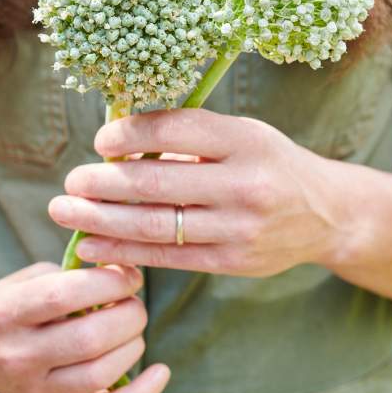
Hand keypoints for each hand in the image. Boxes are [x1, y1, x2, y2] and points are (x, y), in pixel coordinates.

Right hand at [0, 261, 169, 392]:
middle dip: (128, 316)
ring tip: (134, 327)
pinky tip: (159, 373)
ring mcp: (33, 390)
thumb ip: (71, 275)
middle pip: (88, 340)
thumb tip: (124, 272)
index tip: (129, 276)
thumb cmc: (10, 302)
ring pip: (97, 376)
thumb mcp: (31, 278)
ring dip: (132, 347)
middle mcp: (18, 354)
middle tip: (135, 302)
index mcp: (8, 312)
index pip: (65, 295)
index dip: (108, 282)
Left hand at [50, 109, 346, 277]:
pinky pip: (169, 257)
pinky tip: (92, 244)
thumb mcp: (241, 133)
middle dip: (104, 182)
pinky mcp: (233, 262)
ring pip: (156, 225)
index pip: (175, 130)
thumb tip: (120, 143)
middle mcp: (244, 184)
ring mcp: (239, 228)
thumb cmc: (270, 162)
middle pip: (157, 182)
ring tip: (65, 212)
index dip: (130, 134)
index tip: (102, 140)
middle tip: (71, 181)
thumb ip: (189, 137)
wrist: (325, 214)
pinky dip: (124, 252)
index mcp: (245, 139)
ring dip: (102, 220)